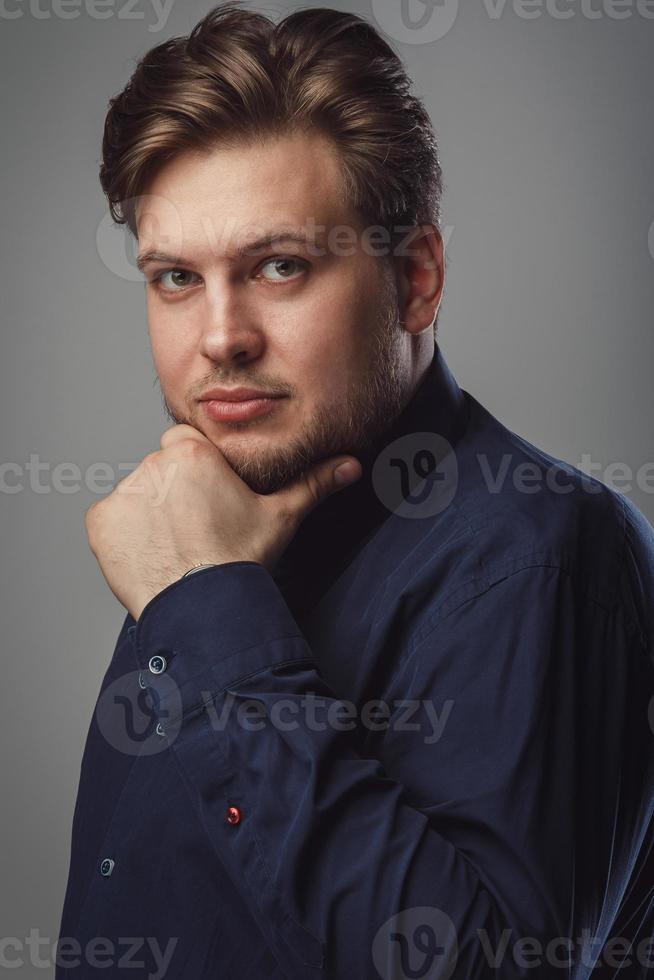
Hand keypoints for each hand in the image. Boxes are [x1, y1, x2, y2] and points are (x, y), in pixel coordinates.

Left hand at [84, 424, 361, 621]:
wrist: (205, 608)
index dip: (200, 470)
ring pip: (138, 493)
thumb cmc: (241, 561)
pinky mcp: (101, 524)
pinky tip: (154, 554)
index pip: (187, 443)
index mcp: (193, 453)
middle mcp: (153, 466)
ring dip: (151, 512)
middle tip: (198, 527)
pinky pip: (113, 520)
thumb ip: (314, 484)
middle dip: (176, 491)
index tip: (210, 497)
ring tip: (177, 546)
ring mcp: (123, 495)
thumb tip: (351, 465)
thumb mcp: (282, 516)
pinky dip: (127, 534)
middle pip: (162, 469)